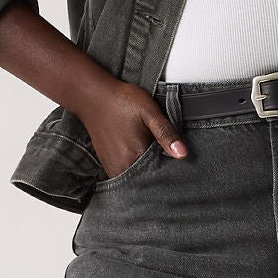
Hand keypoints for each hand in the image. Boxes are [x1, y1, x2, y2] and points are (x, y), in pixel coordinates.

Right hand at [73, 77, 188, 178]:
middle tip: (160, 151)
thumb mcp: (150, 112)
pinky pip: (126, 175)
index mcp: (135, 157)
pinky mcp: (108, 165)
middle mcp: (122, 168)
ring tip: (147, 151)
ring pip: (137, 179)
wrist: (94, 97)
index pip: (161, 174)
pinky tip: (137, 154)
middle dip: (159, 171)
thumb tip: (183, 154)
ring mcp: (113, 168)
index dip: (171, 168)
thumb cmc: (122, 101)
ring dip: (146, 171)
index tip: (173, 156)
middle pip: (149, 179)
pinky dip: (135, 169)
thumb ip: (166, 134)